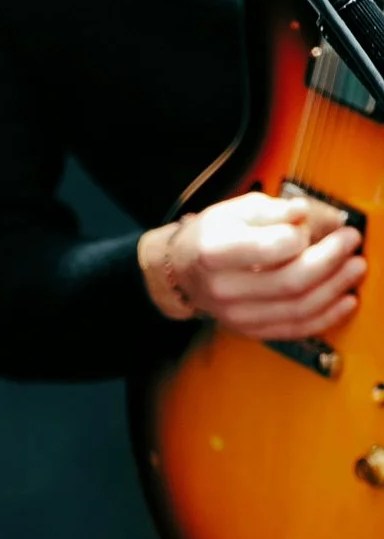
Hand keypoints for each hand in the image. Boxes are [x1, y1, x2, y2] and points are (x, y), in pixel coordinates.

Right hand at [141, 191, 364, 340]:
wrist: (184, 272)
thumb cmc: (213, 237)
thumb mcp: (238, 209)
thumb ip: (276, 210)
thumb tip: (307, 213)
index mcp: (217, 252)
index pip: (271, 247)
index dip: (303, 235)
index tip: (319, 223)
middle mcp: (224, 288)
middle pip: (290, 282)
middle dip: (331, 261)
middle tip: (350, 242)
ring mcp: (236, 314)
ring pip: (296, 309)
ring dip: (334, 289)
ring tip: (354, 269)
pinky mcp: (249, 329)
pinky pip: (292, 330)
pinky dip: (324, 317)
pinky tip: (344, 302)